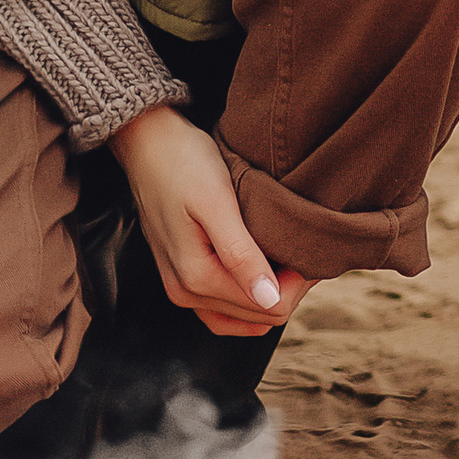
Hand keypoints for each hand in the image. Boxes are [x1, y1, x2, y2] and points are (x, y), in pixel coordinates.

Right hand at [111, 105, 310, 337]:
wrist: (147, 142)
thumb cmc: (182, 162)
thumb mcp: (216, 202)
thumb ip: (240, 255)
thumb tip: (269, 299)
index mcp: (197, 278)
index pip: (269, 308)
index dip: (299, 283)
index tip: (311, 249)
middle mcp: (185, 293)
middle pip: (259, 316)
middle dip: (289, 287)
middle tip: (306, 247)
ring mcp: (181, 289)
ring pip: (244, 315)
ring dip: (272, 294)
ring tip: (289, 257)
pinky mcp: (182, 276)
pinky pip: (224, 308)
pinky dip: (249, 296)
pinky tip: (264, 272)